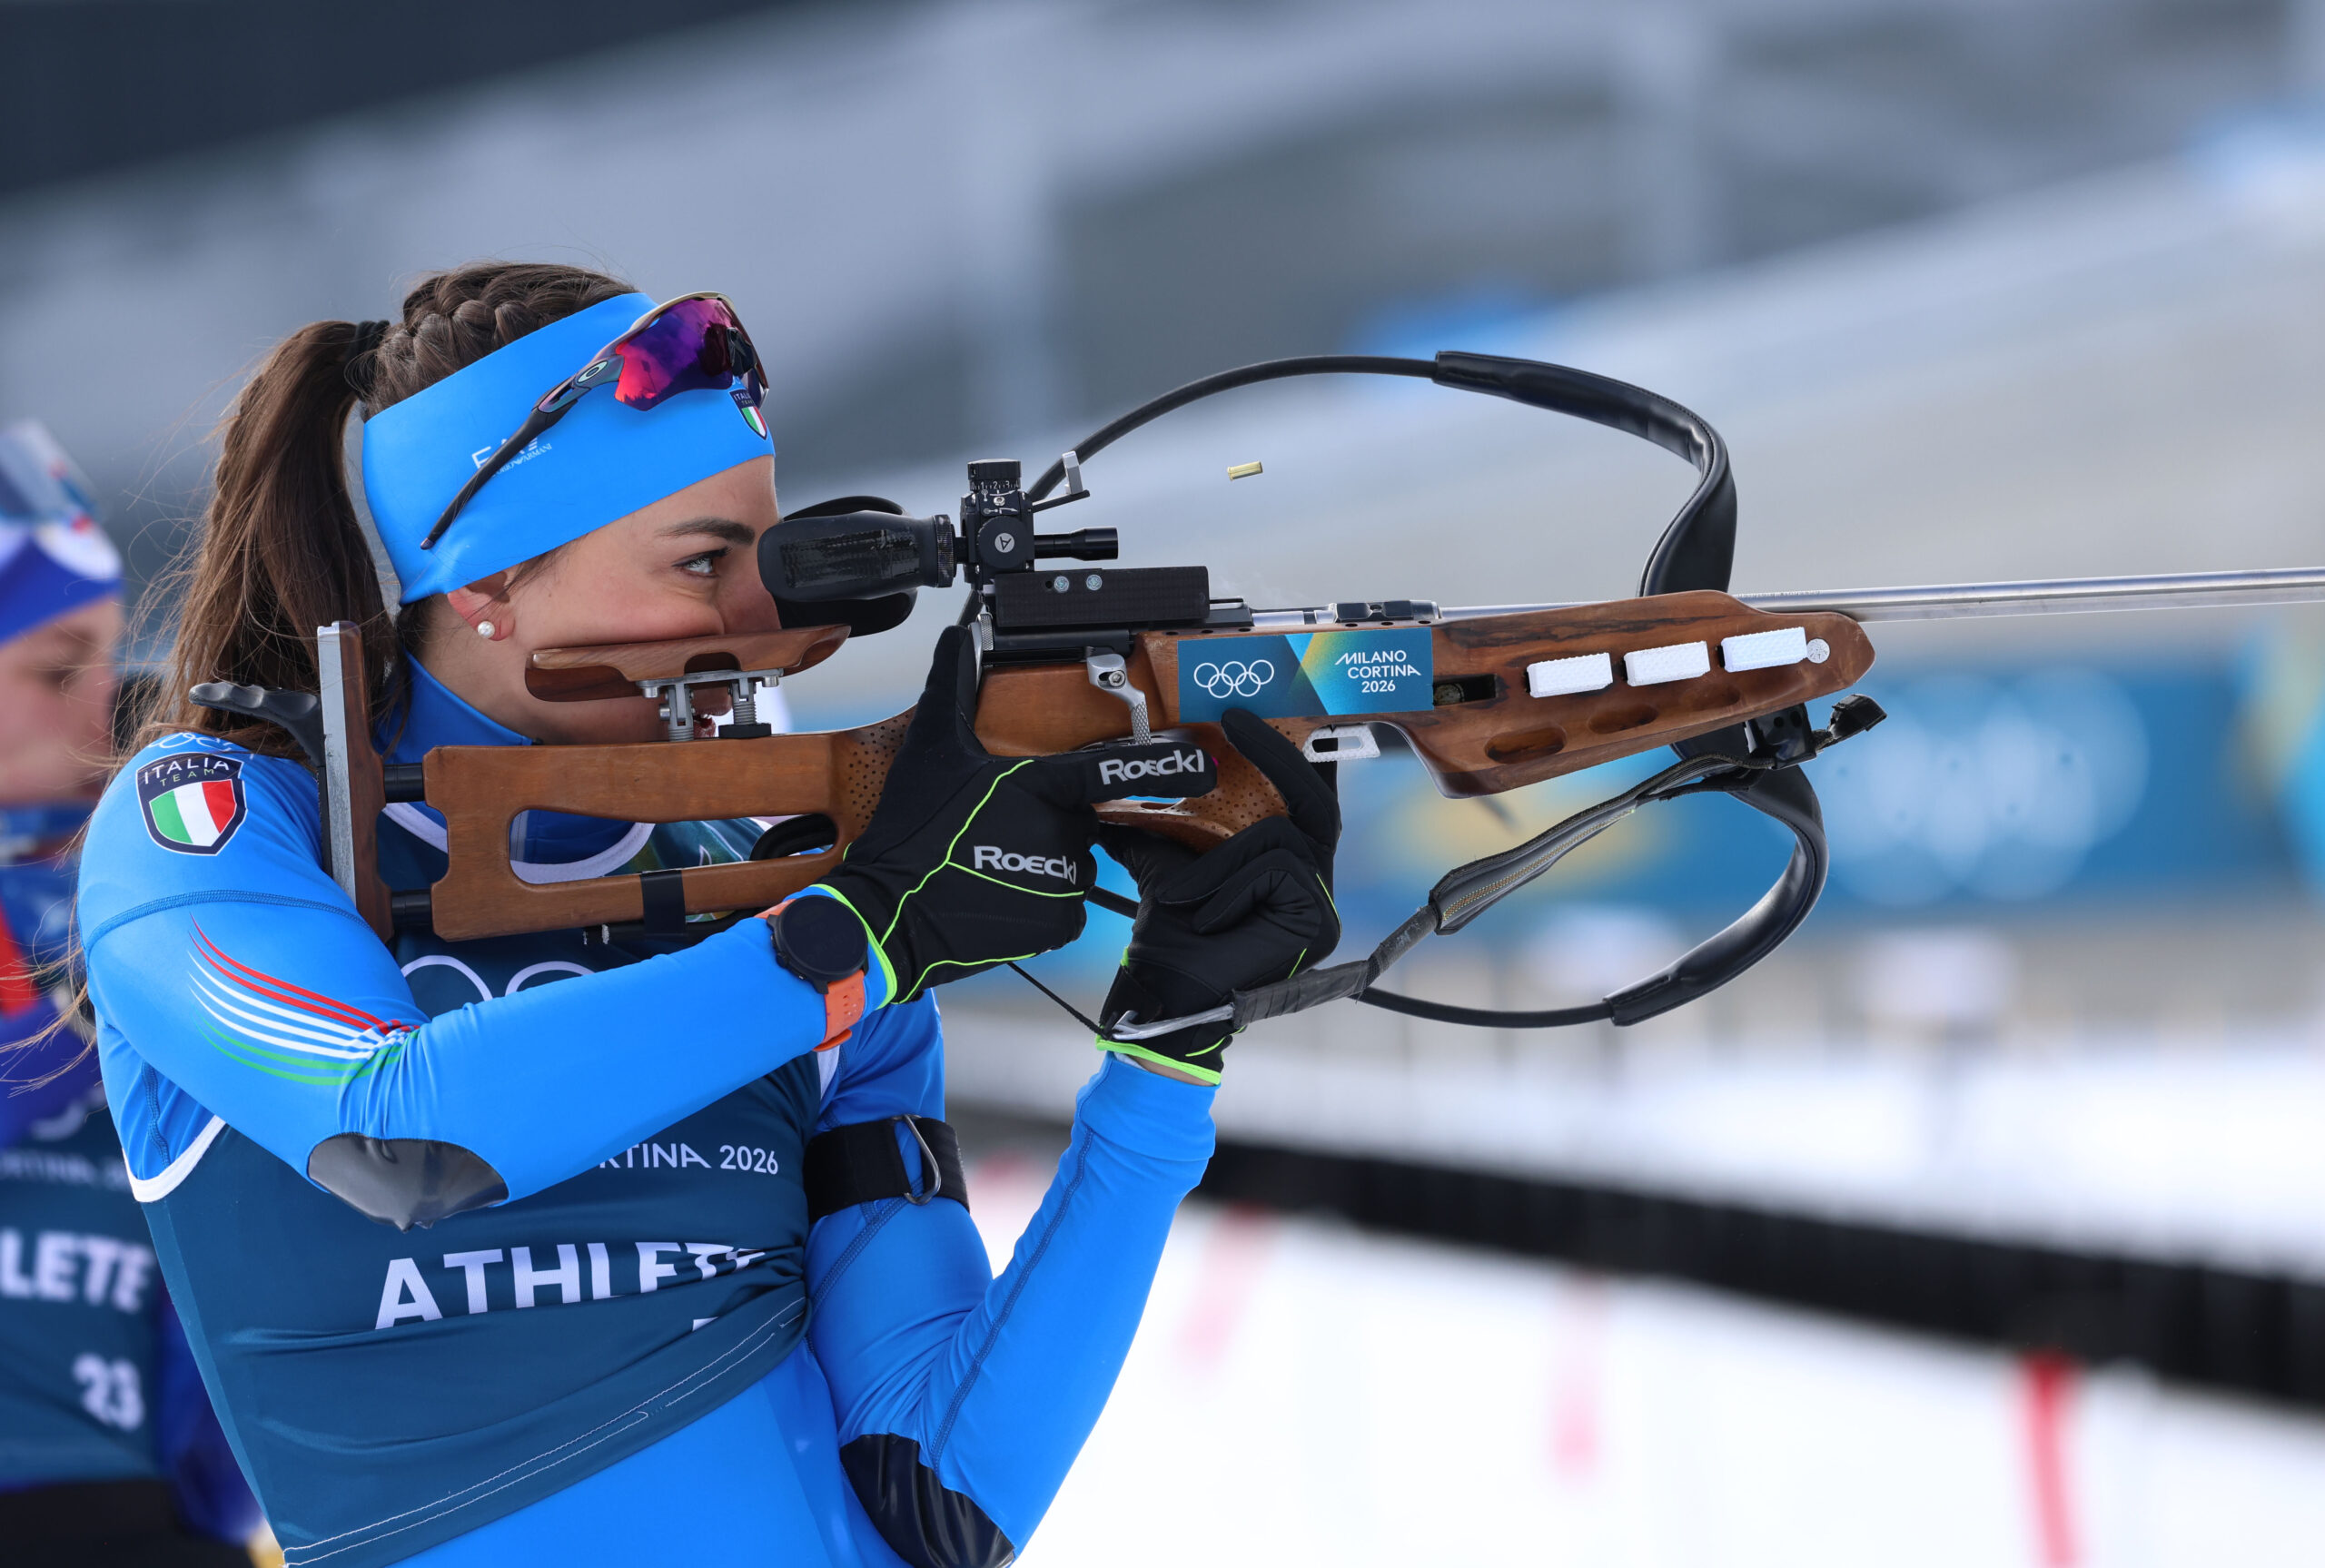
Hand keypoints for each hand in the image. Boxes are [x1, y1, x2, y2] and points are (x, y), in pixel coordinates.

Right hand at [820, 627, 1213, 1002]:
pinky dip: (1039, 898)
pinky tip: (997, 891)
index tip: (1203, 765)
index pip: (1114, 769)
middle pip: (1079, 817)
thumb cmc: (910, 836)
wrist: (890, 918)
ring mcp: (1064, 881)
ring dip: (1041, 859)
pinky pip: (1065, 902)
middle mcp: (1063, 834)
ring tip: (987, 863)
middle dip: (1048, 818)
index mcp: (1041, 788)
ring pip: (1071, 860)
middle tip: (993, 829)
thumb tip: (956, 638)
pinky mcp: (1058, 923)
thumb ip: (952, 687)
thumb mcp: (931, 752)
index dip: (1165, 766)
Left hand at [1095, 709, 1340, 1082]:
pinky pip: (1275, 869)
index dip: (1292, 754)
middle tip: (1234, 719)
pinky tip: (1209, 918)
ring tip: (1186, 897)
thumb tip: (1117, 786)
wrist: (1166, 992)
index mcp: (1286, 865)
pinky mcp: (1318, 922)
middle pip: (1312, 802)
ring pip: (1279, 838)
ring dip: (1221, 863)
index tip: (1252, 715)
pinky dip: (1230, 887)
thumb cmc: (1172, 936)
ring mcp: (1322, 904)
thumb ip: (1161, 827)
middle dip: (1276, 755)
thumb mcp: (1167, 864)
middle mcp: (1314, 880)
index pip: (1302, 799)